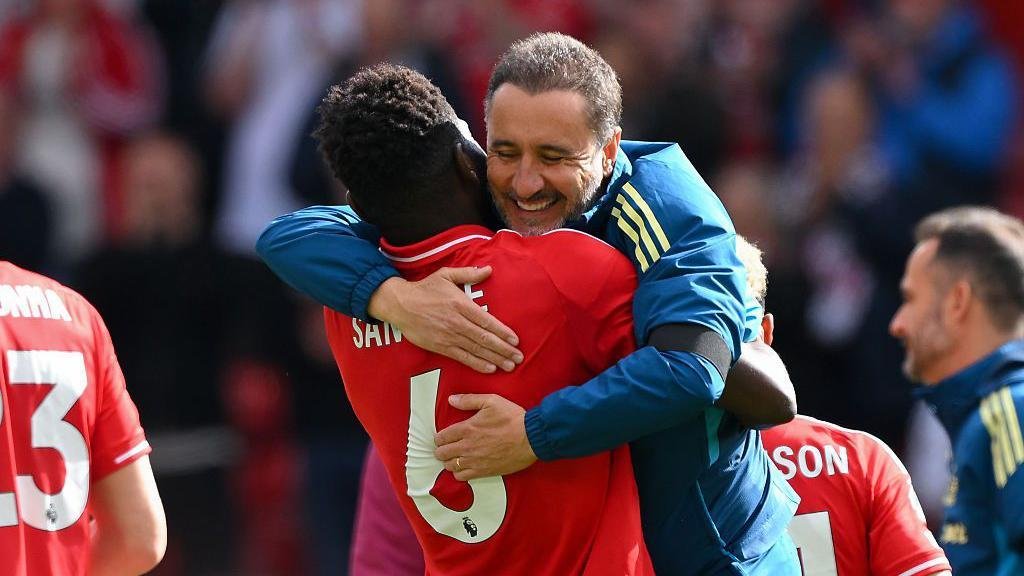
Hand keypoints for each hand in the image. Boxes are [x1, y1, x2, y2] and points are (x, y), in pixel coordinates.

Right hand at [368, 266, 522, 372]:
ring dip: (495, 359)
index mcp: (461, 304)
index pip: (487, 321)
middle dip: (504, 349)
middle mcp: (457, 322)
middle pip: (485, 338)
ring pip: (476, 350)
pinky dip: (477, 363)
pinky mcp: (440, 346)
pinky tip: (490, 368)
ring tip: (510, 366)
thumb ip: (468, 274)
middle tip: (519, 357)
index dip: (503, 332)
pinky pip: (462, 357)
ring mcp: (448, 336)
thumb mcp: (446, 275)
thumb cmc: (425, 288)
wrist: (400, 304)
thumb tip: (489, 269)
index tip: (515, 340)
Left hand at [434, 394, 536, 480]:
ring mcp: (475, 461)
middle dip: (441, 450)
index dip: (439, 438)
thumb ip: (469, 400)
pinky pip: (462, 477)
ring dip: (449, 461)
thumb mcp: (491, 401)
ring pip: (450, 466)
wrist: (531, 438)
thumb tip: (451, 399)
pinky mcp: (484, 472)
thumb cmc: (512, 418)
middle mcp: (467, 447)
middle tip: (447, 447)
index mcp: (467, 428)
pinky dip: (459, 473)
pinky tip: (464, 467)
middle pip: (442, 454)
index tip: (443, 437)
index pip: (441, 437)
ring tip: (455, 457)